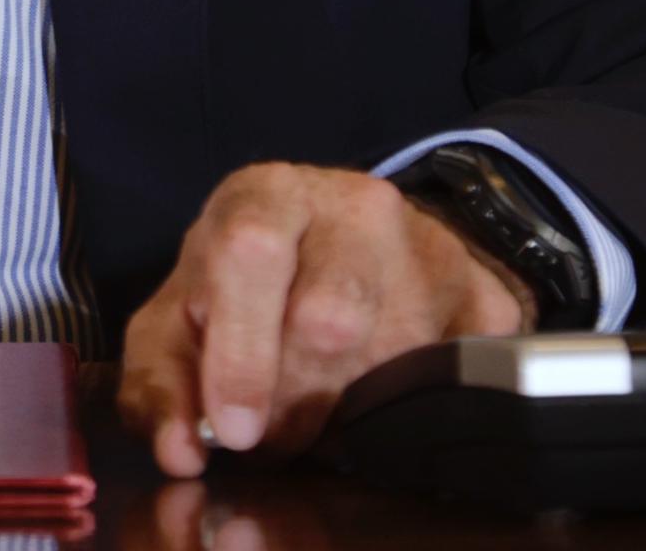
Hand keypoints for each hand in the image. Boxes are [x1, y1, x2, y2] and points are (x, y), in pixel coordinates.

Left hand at [117, 162, 526, 468]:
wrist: (358, 251)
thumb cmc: (250, 288)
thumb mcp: (181, 320)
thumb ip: (161, 382)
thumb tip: (178, 449)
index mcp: (267, 195)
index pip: (250, 250)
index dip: (241, 347)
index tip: (233, 427)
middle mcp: (354, 206)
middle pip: (329, 315)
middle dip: (296, 398)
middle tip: (277, 430)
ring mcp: (430, 247)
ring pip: (395, 357)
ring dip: (352, 411)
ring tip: (326, 406)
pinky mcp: (484, 300)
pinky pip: (457, 379)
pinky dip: (419, 411)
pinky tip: (388, 396)